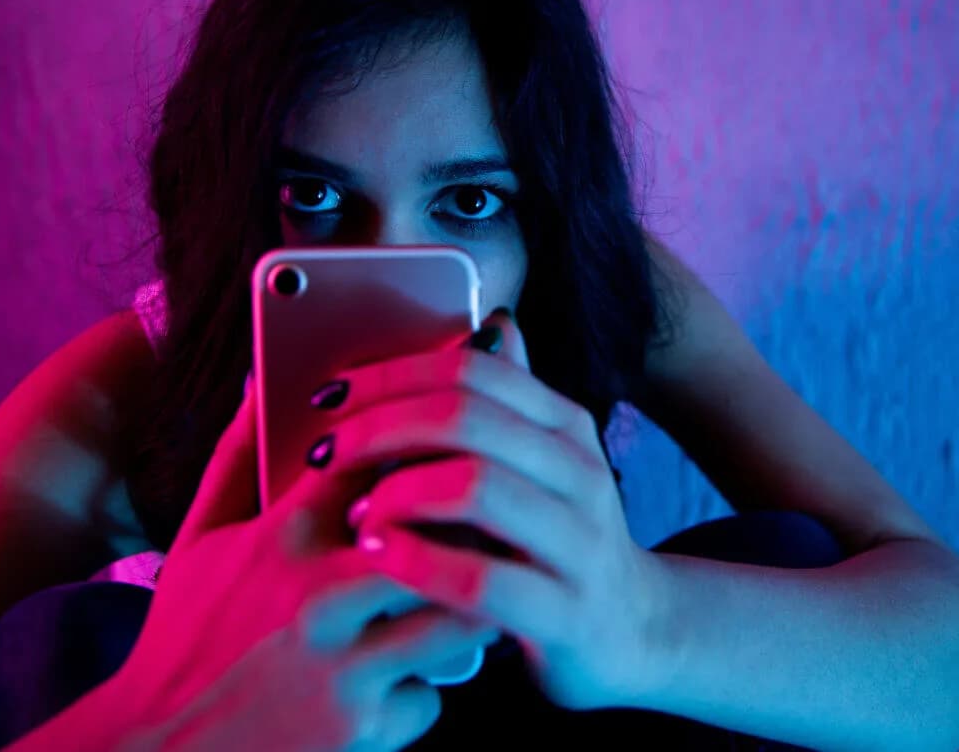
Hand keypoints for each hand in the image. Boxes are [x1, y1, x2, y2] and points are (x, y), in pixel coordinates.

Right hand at [22, 379, 497, 751]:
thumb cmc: (182, 642)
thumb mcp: (197, 542)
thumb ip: (236, 459)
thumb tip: (260, 380)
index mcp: (280, 538)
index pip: (381, 461)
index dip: (426, 447)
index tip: (454, 446)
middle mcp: (317, 596)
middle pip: (441, 535)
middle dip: (468, 532)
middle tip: (483, 530)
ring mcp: (344, 666)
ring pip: (458, 616)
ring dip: (463, 612)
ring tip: (456, 603)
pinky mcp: (363, 728)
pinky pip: (431, 696)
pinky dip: (420, 693)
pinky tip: (394, 688)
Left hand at [309, 309, 670, 711]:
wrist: (636, 633)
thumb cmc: (559, 542)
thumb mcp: (541, 464)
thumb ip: (505, 403)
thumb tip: (489, 324)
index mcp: (564, 425)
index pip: (471, 371)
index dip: (390, 374)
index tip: (327, 395)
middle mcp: (579, 471)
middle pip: (465, 418)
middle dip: (378, 429)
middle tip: (322, 453)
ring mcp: (579, 542)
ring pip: (477, 486)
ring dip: (396, 494)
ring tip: (352, 515)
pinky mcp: (569, 613)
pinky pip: (482, 579)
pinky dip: (418, 562)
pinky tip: (379, 559)